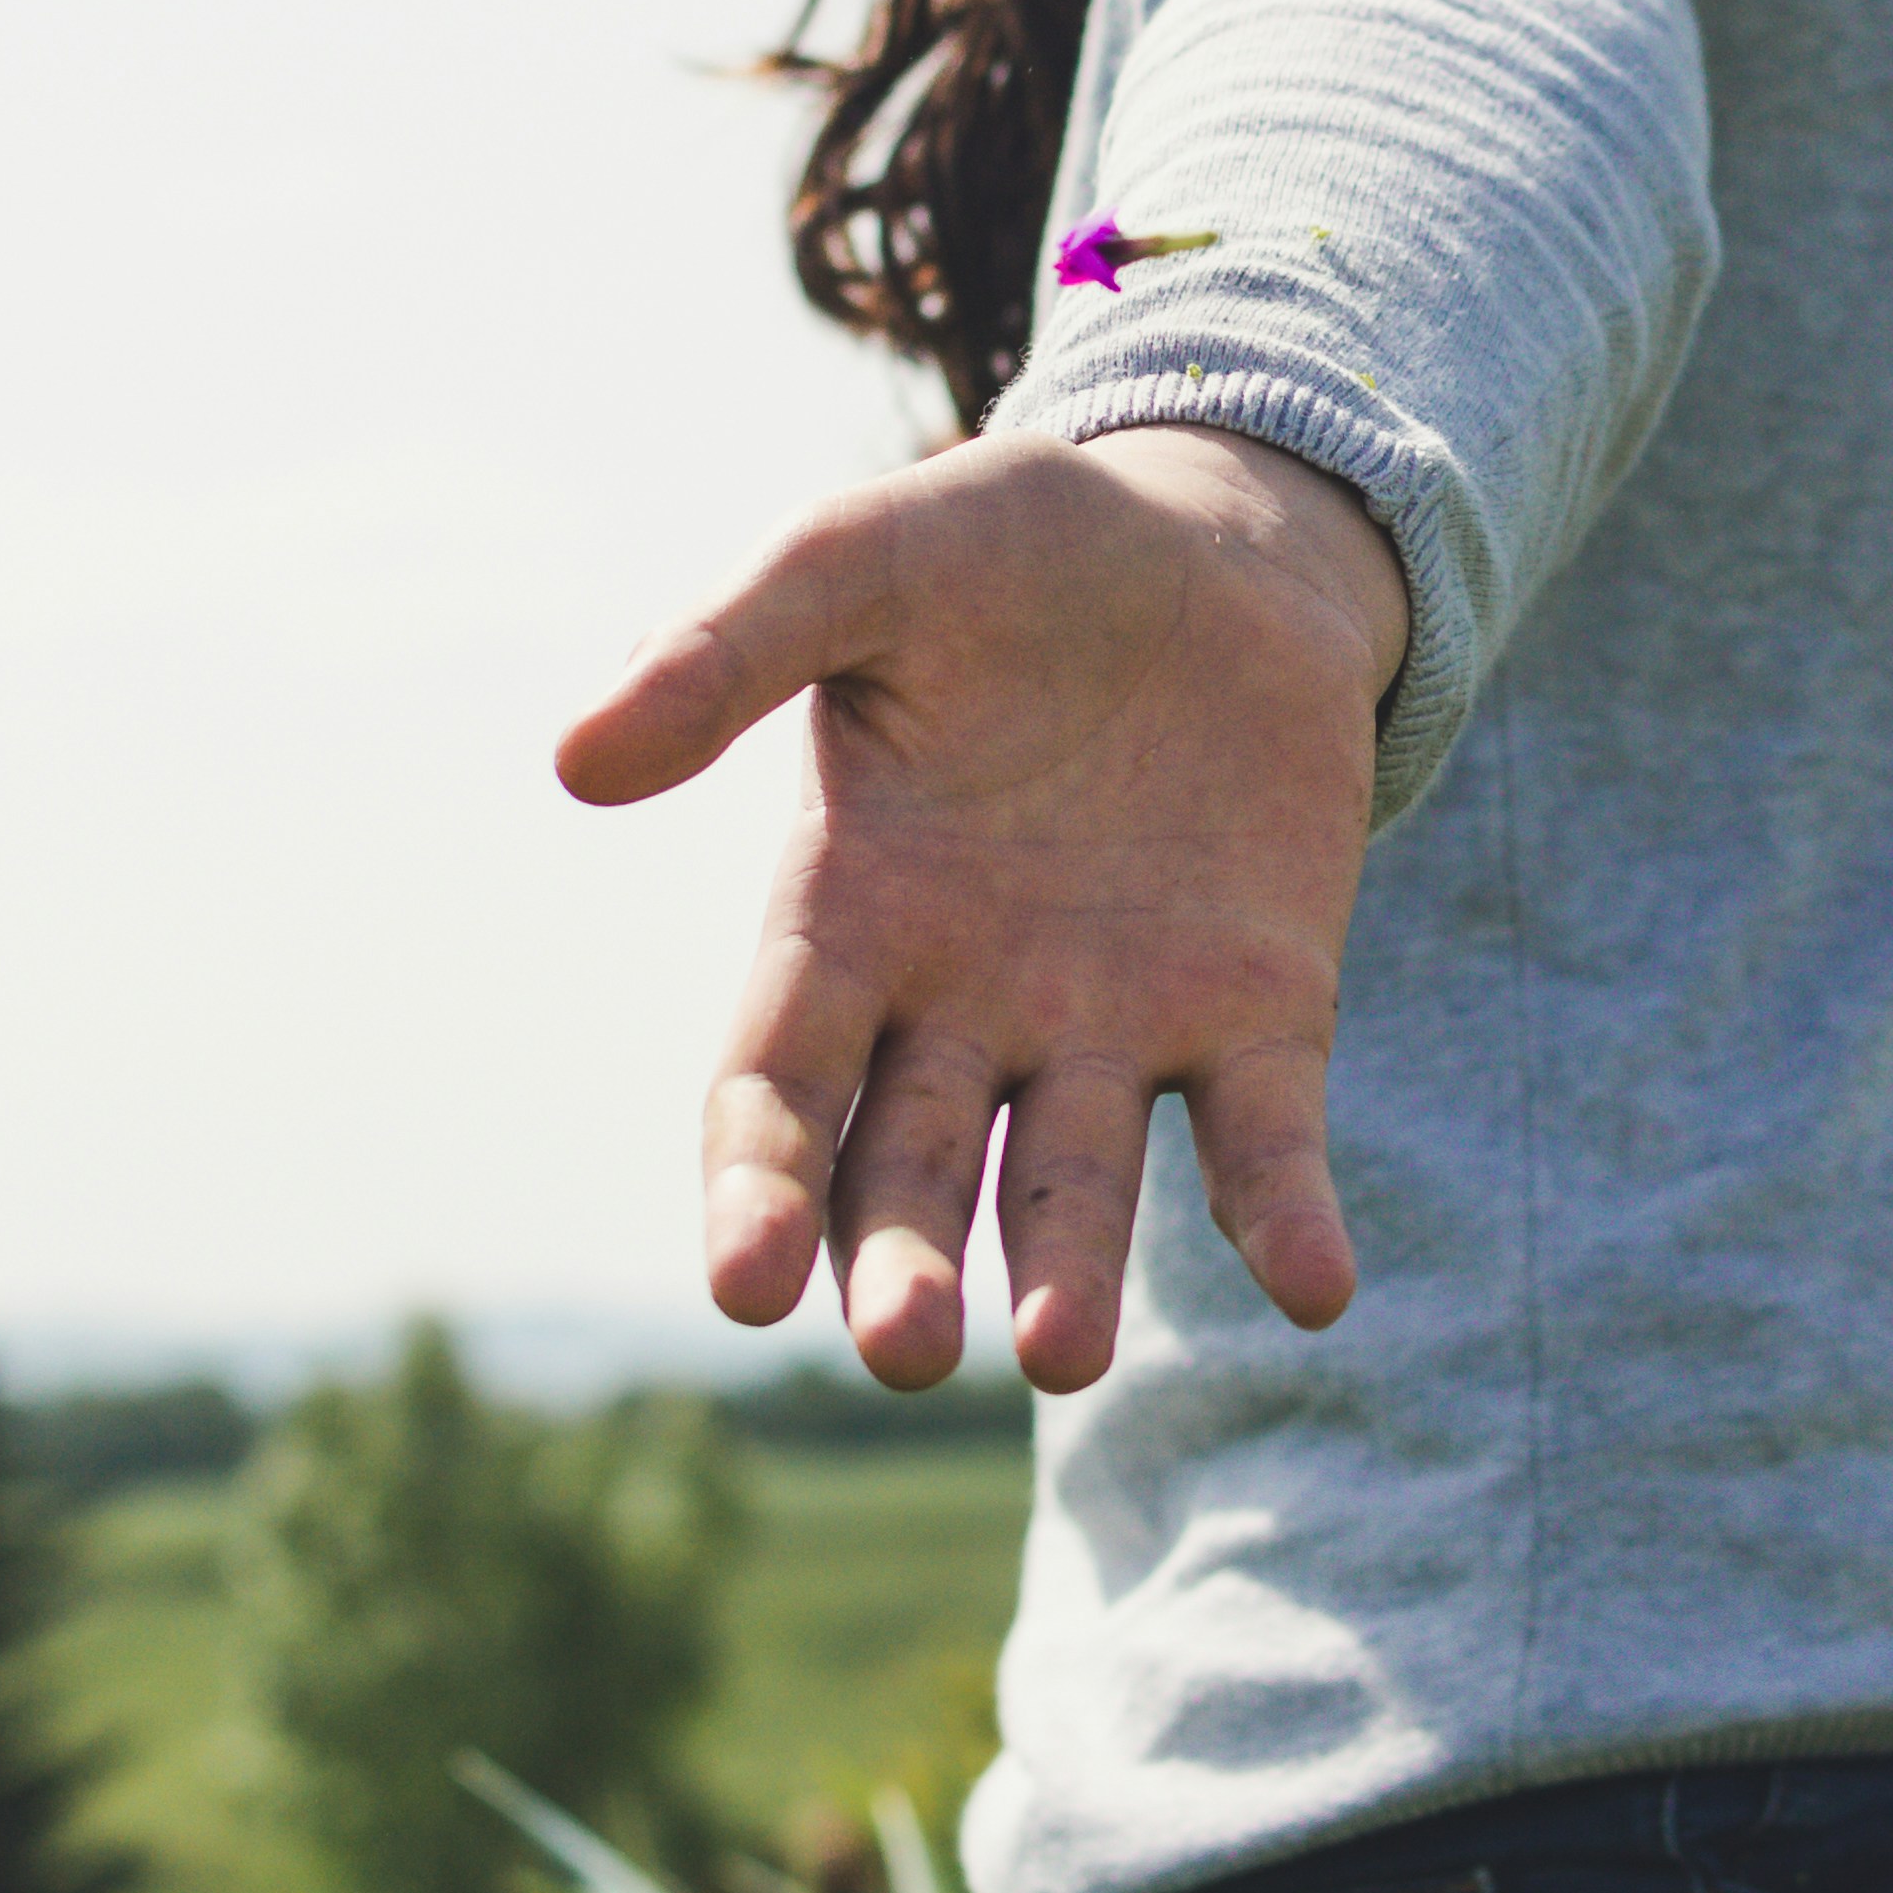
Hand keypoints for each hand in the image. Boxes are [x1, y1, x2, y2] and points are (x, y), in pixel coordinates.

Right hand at [557, 425, 1407, 1391]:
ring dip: (1068, 1275)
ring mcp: (1114, 1024)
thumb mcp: (858, 561)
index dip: (756, 1188)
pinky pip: (1264, 1138)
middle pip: (911, 1171)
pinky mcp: (1261, 1012)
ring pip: (1074, 1185)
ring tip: (1063, 1354)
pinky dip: (1284, 1218)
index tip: (743, 1289)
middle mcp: (966, 1007)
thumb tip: (578, 762)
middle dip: (900, 1264)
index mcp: (845, 917)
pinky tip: (1314, 1286)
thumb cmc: (1004, 552)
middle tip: (905, 1346)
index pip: (778, 1088)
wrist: (1216, 538)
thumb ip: (726, 649)